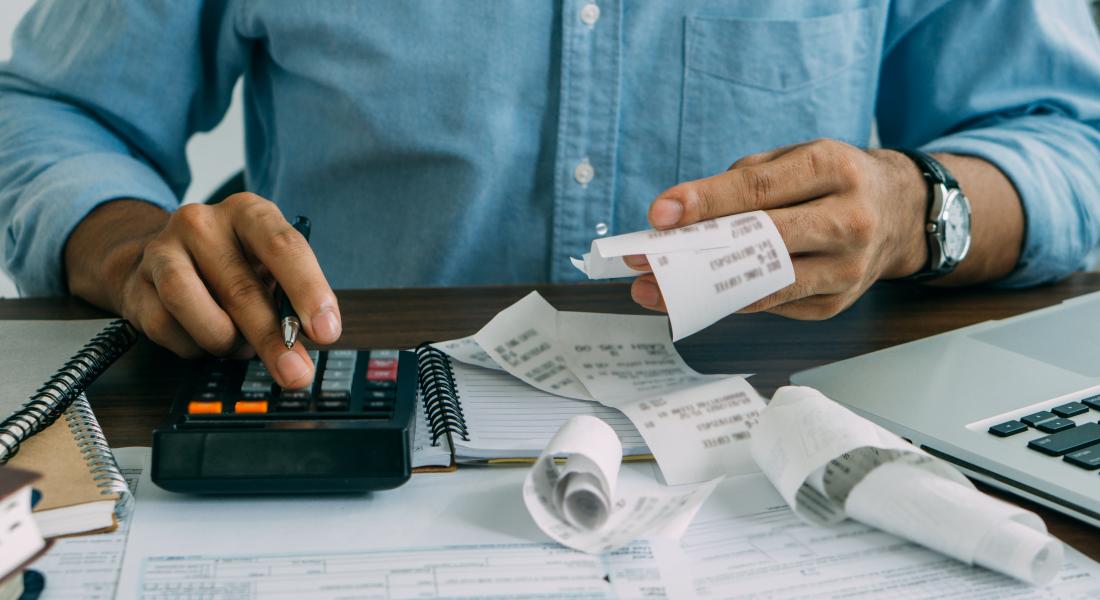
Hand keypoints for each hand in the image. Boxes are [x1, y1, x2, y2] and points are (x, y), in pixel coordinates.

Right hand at [65, 194, 339, 387]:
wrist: (161, 259)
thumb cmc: (232, 266)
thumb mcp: (268, 269)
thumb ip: (288, 300)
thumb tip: (304, 343)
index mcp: (248, 213)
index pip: (283, 247)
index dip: (308, 291)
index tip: (326, 330)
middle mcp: (202, 223)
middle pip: (240, 287)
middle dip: (272, 339)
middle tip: (294, 372)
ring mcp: (162, 250)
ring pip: (191, 305)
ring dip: (223, 340)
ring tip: (239, 347)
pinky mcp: (137, 282)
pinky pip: (165, 327)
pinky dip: (192, 345)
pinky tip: (204, 340)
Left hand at [628, 139, 928, 318]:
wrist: (900, 214)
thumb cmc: (831, 181)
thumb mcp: (795, 159)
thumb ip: (740, 182)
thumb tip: (678, 218)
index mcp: (834, 168)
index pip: (760, 189)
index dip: (706, 202)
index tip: (659, 214)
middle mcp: (848, 220)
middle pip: (762, 242)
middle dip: (696, 254)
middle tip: (646, 262)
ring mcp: (846, 269)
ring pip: (765, 286)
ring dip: (703, 291)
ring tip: (656, 291)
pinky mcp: (835, 303)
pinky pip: (772, 306)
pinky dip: (731, 301)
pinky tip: (696, 297)